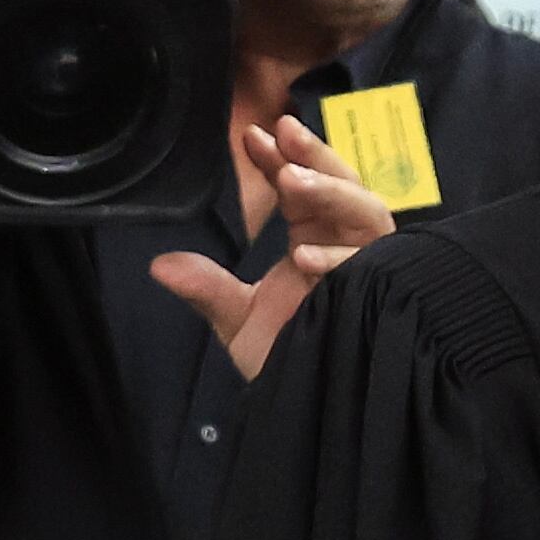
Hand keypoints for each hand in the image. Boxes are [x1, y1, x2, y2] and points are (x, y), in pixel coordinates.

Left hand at [152, 117, 398, 377]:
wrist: (306, 406)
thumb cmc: (285, 360)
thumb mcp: (238, 320)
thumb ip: (206, 288)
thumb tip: (159, 266)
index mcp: (313, 239)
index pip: (300, 187)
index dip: (278, 159)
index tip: (251, 137)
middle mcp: (343, 246)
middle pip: (342, 185)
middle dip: (314, 157)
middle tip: (282, 133)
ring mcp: (366, 268)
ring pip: (365, 213)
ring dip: (330, 191)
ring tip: (291, 180)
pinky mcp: (380, 294)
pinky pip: (373, 265)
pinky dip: (338, 257)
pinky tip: (304, 254)